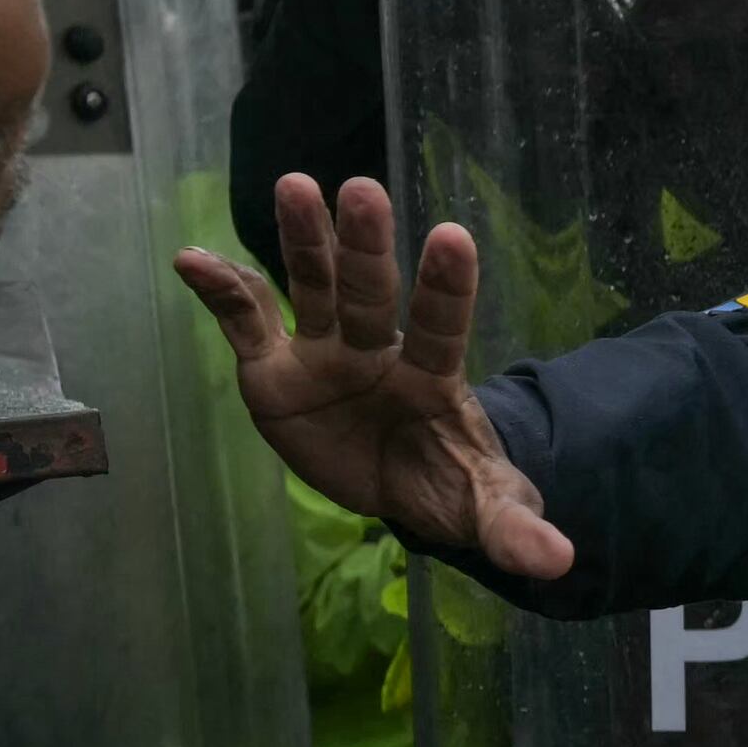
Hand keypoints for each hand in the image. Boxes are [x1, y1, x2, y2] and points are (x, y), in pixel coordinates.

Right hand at [173, 174, 574, 582]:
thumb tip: (557, 561)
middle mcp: (377, 350)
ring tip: (294, 185)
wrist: (400, 482)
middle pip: (371, 294)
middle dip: (366, 246)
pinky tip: (191, 258)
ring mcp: (325, 352)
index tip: (454, 237)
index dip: (447, 288)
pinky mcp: (276, 369)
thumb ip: (513, 527)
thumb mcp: (484, 509)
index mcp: (432, 378)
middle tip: (363, 188)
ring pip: (313, 286)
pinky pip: (246, 325)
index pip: (442, 328)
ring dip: (302, 239)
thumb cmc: (448, 481)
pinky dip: (221, 291)